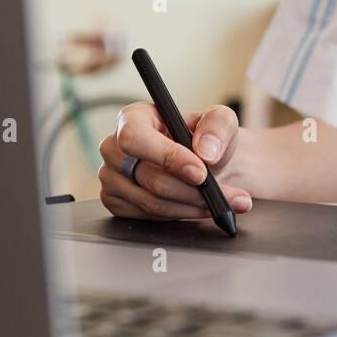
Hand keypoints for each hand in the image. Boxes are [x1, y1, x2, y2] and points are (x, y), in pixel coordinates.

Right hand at [97, 102, 252, 220]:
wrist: (205, 164)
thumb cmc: (206, 139)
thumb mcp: (221, 120)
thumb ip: (218, 126)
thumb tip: (206, 150)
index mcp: (133, 118)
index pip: (135, 138)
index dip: (167, 157)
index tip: (200, 172)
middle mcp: (115, 148)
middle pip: (149, 178)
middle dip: (192, 191)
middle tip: (224, 195)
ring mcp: (112, 178)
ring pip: (152, 203)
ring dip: (193, 206)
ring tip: (223, 203)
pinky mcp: (117, 203)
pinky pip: (150, 218)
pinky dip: (182, 216)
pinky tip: (201, 207)